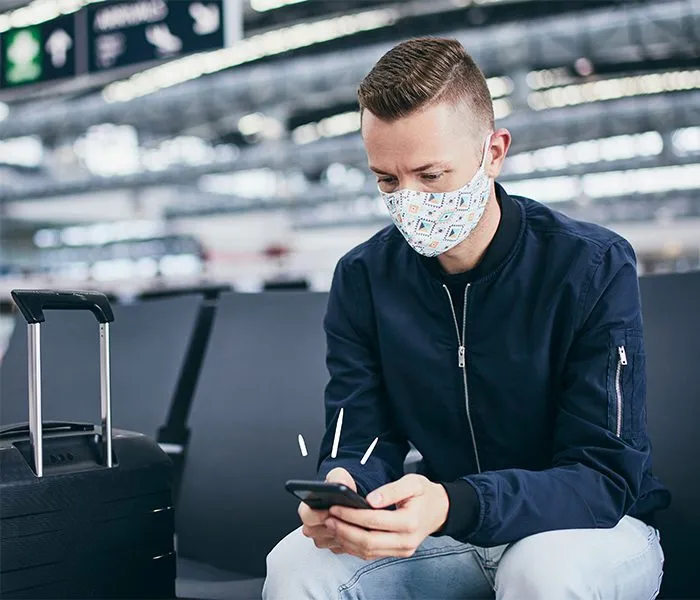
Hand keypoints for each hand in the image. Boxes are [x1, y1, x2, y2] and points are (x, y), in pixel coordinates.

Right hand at [299, 467, 356, 553]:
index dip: (318, 514)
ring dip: (341, 532)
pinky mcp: (333, 546)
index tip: (331, 510)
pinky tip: (354, 529)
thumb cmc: (339, 489)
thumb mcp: (339, 477)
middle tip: (345, 517)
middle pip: (317, 532)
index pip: (306, 515)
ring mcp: (321, 538)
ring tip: (352, 521)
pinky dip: (348, 539)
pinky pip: (339, 547)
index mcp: (307, 508)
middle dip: (332, 524)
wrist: (347, 499)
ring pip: (329, 541)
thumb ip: (338, 478)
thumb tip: (341, 484)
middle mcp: (310, 525)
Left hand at [324, 473, 448, 560]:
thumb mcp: (413, 483)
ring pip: (368, 552)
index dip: (352, 515)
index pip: (374, 521)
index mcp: (410, 521)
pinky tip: (343, 536)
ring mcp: (402, 550)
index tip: (336, 507)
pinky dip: (354, 547)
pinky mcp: (397, 553)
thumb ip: (392, 489)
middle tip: (329, 519)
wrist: (440, 510)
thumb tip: (370, 499)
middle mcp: (406, 540)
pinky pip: (372, 555)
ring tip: (332, 526)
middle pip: (368, 541)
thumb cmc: (425, 494)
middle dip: (345, 530)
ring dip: (346, 541)